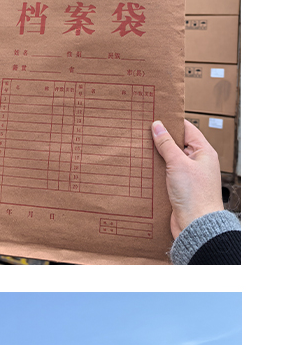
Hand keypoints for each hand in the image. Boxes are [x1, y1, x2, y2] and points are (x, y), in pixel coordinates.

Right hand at [151, 117, 224, 232]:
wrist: (196, 227)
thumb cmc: (194, 195)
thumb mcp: (178, 163)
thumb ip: (166, 144)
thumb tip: (157, 126)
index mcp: (204, 152)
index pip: (187, 129)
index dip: (171, 123)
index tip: (156, 117)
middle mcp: (198, 163)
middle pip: (178, 145)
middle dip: (162, 141)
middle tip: (144, 133)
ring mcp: (190, 177)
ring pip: (171, 162)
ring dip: (158, 158)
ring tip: (141, 150)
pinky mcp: (181, 191)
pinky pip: (168, 177)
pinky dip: (158, 173)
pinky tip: (145, 171)